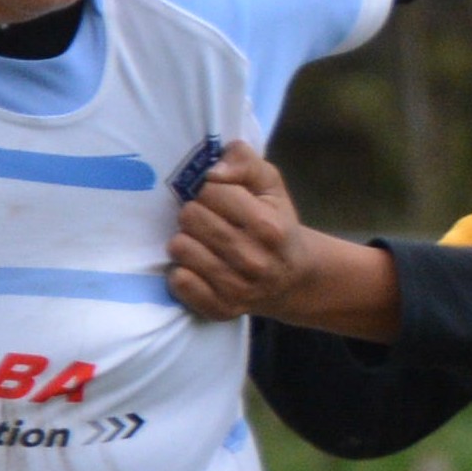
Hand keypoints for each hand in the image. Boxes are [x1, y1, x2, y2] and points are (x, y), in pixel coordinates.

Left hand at [167, 142, 306, 318]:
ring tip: (202, 242)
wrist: (292, 278)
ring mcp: (236, 289)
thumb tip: (212, 172)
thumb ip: (244, 162)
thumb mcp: (271, 185)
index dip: (209, 190)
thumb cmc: (276, 223)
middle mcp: (254, 260)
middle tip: (208, 221)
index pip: (210, 191)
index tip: (218, 199)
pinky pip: (179, 281)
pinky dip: (182, 271)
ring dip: (186, 240)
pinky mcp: (220, 309)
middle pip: (190, 217)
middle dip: (195, 213)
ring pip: (180, 247)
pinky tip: (198, 267)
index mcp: (268, 226)